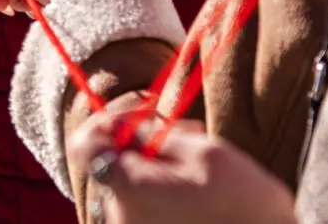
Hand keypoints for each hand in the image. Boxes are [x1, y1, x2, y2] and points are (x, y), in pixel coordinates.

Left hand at [66, 109, 295, 223]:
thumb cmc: (242, 205)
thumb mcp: (203, 152)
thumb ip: (154, 134)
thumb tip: (123, 124)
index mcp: (128, 188)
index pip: (85, 143)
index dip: (109, 119)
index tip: (142, 113)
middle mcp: (120, 216)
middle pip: (112, 161)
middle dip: (143, 139)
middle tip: (187, 133)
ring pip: (131, 181)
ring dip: (159, 162)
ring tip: (201, 161)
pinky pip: (144, 204)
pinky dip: (163, 187)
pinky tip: (197, 186)